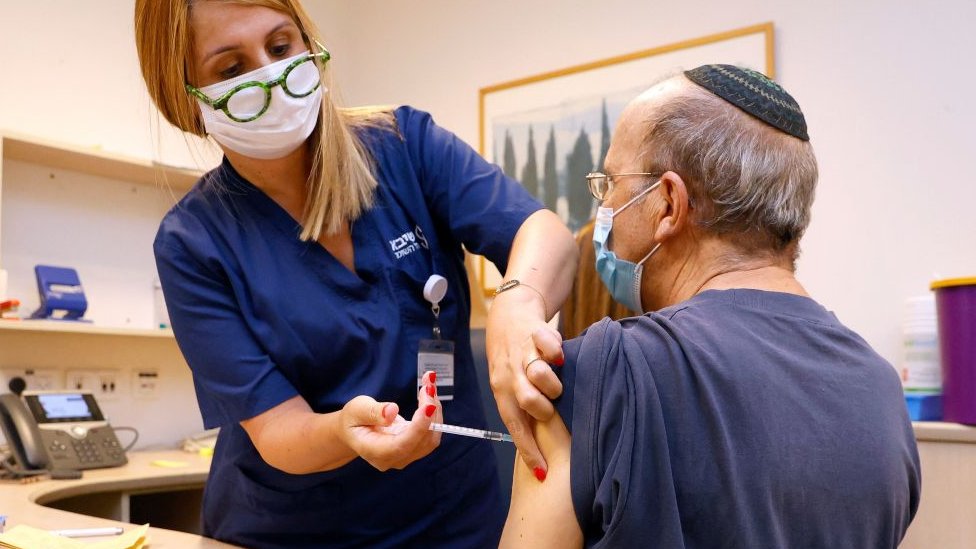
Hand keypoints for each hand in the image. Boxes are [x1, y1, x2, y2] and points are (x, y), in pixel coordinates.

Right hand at [338, 371, 441, 470]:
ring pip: (431, 437)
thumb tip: (392, 411)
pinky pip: (431, 432)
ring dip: (435, 409)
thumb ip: (373, 412)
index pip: (403, 445)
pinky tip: (429, 395)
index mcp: (376, 452)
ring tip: (430, 384)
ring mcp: (406, 456)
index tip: (429, 405)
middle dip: (430, 410)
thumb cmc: (353, 420)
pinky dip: (434, 412)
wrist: (354, 431)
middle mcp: (394, 459)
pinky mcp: (415, 448)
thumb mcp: (356, 410)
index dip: (419, 426)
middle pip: (422, 440)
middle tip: (429, 384)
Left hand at [487, 290, 564, 479]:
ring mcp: (522, 351)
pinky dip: (556, 351)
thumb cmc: (511, 358)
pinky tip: (560, 356)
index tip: (542, 472)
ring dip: (552, 382)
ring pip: (538, 373)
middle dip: (543, 410)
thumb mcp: (507, 384)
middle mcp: (510, 373)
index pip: (514, 425)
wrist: (508, 313)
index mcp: (502, 390)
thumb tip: (535, 448)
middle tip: (552, 409)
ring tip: (557, 384)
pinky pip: (549, 344)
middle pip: (526, 400)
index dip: (528, 450)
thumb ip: (520, 409)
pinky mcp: (536, 331)